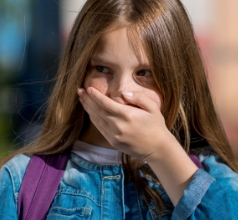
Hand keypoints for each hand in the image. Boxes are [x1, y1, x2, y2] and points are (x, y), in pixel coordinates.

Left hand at [78, 87, 198, 204]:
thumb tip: (124, 94)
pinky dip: (94, 119)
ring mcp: (114, 135)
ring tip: (82, 100)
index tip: (89, 88)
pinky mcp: (113, 142)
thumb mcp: (153, 108)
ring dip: (88, 109)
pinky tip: (90, 113)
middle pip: (98, 111)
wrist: (157, 148)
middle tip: (79, 91)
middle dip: (88, 100)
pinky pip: (100, 129)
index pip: (106, 103)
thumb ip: (139, 98)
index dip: (96, 96)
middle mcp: (118, 126)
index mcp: (127, 115)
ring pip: (97, 120)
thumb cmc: (156, 126)